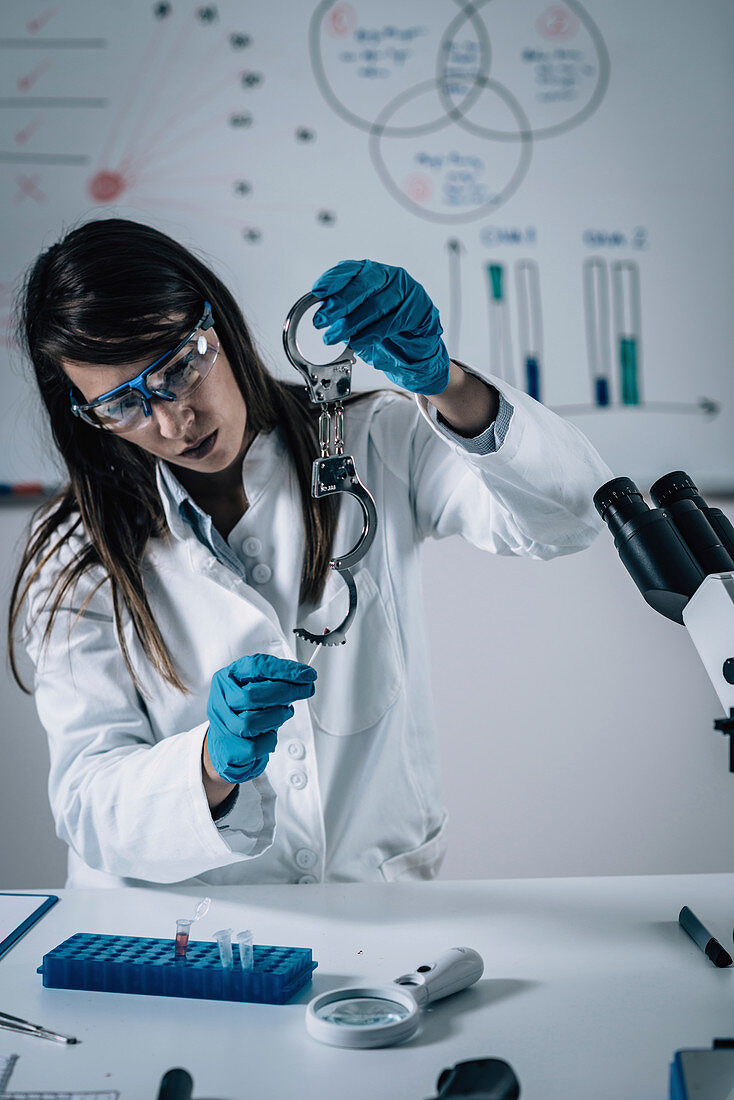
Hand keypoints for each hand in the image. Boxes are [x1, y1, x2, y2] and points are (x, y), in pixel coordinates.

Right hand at [206, 654, 315, 783]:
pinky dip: (269, 741)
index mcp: (226, 679)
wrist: (226, 747)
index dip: (284, 670)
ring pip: (251, 722)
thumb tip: (301, 679)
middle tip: (306, 690)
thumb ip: (272, 682)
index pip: (256, 667)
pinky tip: (270, 735)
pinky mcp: (228, 750)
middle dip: (286, 691)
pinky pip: (254, 746)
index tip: (306, 674)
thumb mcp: (254, 690)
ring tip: (285, 713)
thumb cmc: (244, 714)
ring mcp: (222, 726)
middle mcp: (221, 700)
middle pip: (253, 695)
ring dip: (276, 717)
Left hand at [311, 259, 449, 395]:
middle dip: (338, 304)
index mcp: (373, 272)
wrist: (416, 347)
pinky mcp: (421, 309)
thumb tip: (322, 313)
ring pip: (376, 305)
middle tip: (320, 321)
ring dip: (351, 324)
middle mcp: (391, 276)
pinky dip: (370, 334)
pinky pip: (392, 322)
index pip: (351, 269)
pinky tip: (357, 342)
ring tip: (333, 337)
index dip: (333, 279)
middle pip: (363, 285)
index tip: (318, 291)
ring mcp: (408, 291)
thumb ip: (344, 310)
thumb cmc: (384, 327)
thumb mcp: (359, 316)